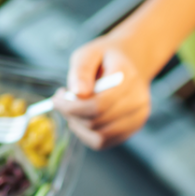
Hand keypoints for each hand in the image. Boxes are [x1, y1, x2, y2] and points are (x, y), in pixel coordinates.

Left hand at [53, 35, 150, 149]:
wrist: (132, 63)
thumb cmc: (106, 58)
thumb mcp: (89, 53)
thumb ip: (81, 71)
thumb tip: (77, 93)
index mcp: (128, 79)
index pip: (98, 105)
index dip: (72, 107)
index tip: (56, 99)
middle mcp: (138, 101)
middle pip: (97, 122)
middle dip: (72, 115)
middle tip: (62, 102)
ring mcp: (137, 118)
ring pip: (100, 137)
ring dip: (79, 126)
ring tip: (72, 110)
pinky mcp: (132, 129)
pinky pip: (104, 142)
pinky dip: (87, 134)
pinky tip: (82, 119)